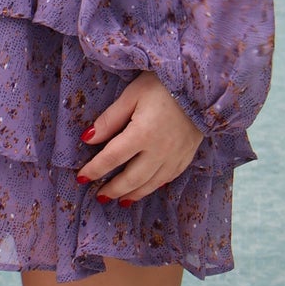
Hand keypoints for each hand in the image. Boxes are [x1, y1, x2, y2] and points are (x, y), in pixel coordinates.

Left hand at [75, 71, 204, 204]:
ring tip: (120, 200)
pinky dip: (153, 187)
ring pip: (150, 184)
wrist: (202, 86)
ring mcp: (175, 156)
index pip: (112, 158)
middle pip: (131, 178)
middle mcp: (159, 150)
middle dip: (113, 189)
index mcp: (142, 133)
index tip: (82, 178)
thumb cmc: (163, 85)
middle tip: (99, 196)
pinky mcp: (187, 157)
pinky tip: (145, 189)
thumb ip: (110, 119)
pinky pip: (168, 179)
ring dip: (133, 194)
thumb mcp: (132, 95)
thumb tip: (88, 139)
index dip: (95, 170)